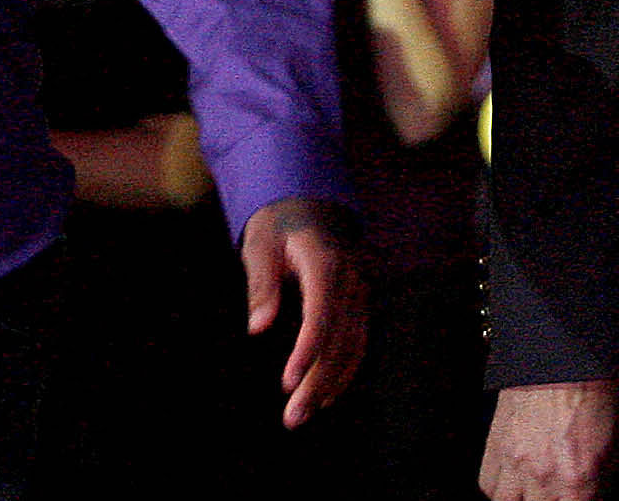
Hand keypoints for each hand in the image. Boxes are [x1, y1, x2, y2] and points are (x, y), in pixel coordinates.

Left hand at [240, 196, 365, 427]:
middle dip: (318, 381)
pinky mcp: (361, 302)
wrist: (310, 202)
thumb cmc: (277, 224)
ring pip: (353, 346)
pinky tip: (326, 396)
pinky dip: (345, 370)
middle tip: (293, 417)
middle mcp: (351, 279)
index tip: (288, 383)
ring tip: (303, 414)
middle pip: (340, 339)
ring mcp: (361, 291)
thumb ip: (261, 284)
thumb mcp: (260, 244)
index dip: (308, 351)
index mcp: (326, 261)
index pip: (321, 314)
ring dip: (331, 383)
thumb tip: (257, 328)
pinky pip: (359, 341)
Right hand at [481, 380, 618, 500]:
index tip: (577, 498)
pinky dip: (500, 485)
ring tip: (532, 491)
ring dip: (520, 499)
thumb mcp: (614, 443)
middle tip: (555, 492)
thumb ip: (600, 479)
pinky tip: (514, 478)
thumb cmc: (591, 389)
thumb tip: (595, 491)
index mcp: (577, 478)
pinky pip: (488, 482)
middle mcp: (542, 475)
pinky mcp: (495, 444)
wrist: (563, 356)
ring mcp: (514, 461)